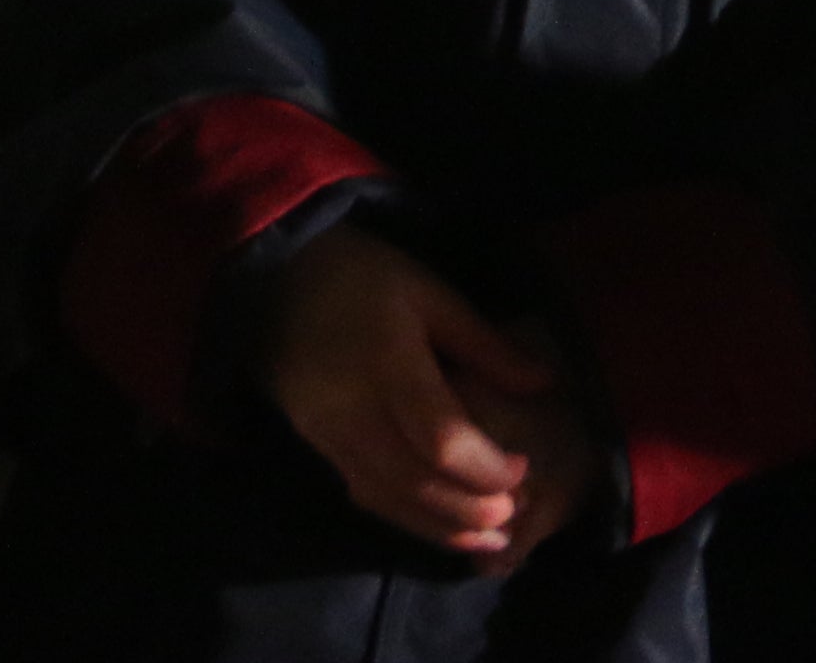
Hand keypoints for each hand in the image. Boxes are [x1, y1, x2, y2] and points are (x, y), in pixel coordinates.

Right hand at [256, 224, 574, 562]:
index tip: (523, 468)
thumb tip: (542, 383)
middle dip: (464, 508)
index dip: (483, 463)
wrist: (273, 284)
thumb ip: (484, 343)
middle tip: (514, 519)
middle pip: (410, 479)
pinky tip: (439, 525)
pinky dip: (404, 516)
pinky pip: (363, 491)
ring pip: (384, 496)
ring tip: (489, 538)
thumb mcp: (430, 292)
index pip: (437, 435)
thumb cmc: (363, 277)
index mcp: (387, 364)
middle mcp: (353, 411)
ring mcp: (328, 435)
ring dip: (436, 526)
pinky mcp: (317, 447)